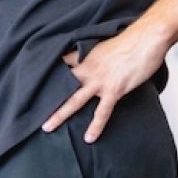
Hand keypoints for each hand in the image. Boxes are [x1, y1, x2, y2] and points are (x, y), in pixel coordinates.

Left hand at [42, 24, 167, 141]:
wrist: (146, 39)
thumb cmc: (129, 41)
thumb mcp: (105, 45)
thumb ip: (95, 56)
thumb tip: (94, 61)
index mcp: (84, 56)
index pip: (59, 64)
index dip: (47, 72)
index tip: (32, 81)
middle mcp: (87, 69)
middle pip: (61, 85)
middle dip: (45, 98)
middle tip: (31, 110)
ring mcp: (98, 81)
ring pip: (74, 101)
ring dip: (60, 115)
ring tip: (47, 128)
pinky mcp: (113, 90)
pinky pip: (102, 112)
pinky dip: (95, 126)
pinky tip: (89, 138)